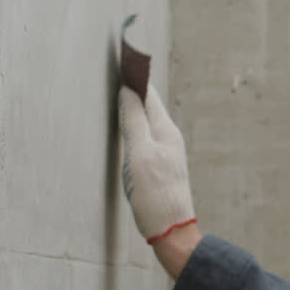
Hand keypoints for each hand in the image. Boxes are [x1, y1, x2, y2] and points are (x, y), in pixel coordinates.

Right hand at [117, 83, 197, 251]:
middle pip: (148, 106)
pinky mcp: (160, 167)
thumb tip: (128, 91)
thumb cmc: (155, 196)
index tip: (123, 57)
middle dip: (133, 89)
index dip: (135, 77)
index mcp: (165, 131)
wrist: (172, 232)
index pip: (149, 94)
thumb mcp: (139, 155)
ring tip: (119, 91)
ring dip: (133, 107)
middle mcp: (168, 138)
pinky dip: (134, 127)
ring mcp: (165, 153)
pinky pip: (144, 138)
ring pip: (146, 122)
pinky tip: (126, 129)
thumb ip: (133, 122)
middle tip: (117, 69)